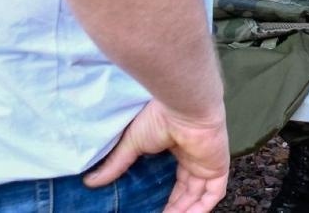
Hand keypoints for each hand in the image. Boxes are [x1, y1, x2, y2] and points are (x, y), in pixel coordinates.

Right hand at [84, 100, 227, 212]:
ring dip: (185, 211)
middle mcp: (195, 158)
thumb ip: (116, 164)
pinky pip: (214, 194)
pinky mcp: (218, 166)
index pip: (177, 181)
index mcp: (180, 150)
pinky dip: (201, 208)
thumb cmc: (160, 118)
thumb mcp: (132, 144)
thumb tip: (90, 181)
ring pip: (199, 196)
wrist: (183, 107)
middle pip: (187, 192)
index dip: (167, 198)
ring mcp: (207, 163)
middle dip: (175, 208)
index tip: (151, 210)